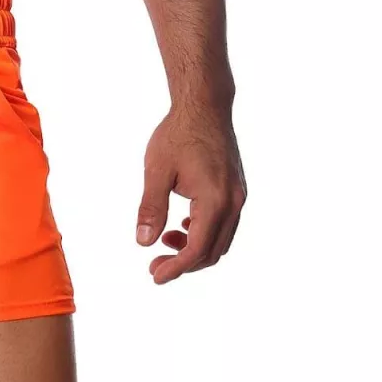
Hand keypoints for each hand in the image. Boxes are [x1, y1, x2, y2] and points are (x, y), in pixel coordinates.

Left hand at [136, 104, 244, 283]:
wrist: (204, 106)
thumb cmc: (177, 135)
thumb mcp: (156, 171)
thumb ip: (151, 208)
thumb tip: (143, 242)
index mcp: (215, 201)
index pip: (197, 249)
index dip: (175, 268)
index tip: (154, 275)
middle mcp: (234, 203)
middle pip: (213, 252)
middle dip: (184, 264)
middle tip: (155, 264)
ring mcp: (239, 196)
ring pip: (222, 240)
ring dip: (195, 249)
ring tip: (166, 242)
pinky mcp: (236, 189)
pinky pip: (225, 224)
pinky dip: (205, 233)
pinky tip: (182, 225)